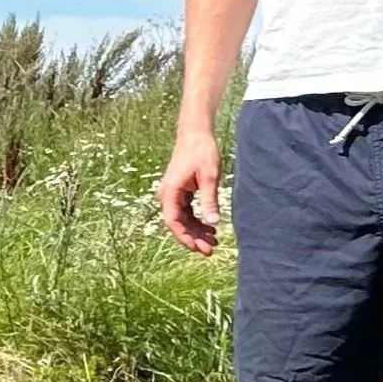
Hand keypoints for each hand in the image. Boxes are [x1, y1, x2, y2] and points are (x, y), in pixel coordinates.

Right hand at [156, 126, 223, 254]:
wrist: (195, 133)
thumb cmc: (201, 151)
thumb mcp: (209, 177)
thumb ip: (210, 201)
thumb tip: (213, 223)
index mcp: (170, 191)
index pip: (173, 222)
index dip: (185, 237)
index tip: (198, 248)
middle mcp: (168, 194)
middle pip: (178, 223)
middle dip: (194, 237)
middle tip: (211, 249)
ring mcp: (173, 193)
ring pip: (183, 219)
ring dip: (197, 230)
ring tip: (214, 239)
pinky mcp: (180, 191)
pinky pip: (187, 211)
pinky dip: (197, 220)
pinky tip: (210, 226)